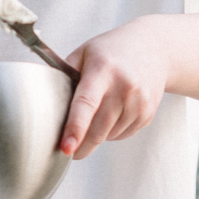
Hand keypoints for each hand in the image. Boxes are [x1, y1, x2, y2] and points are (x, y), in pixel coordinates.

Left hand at [60, 18, 169, 158]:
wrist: (154, 48)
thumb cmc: (112, 51)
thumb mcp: (84, 53)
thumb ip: (64, 75)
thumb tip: (44, 102)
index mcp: (102, 70)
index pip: (86, 103)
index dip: (75, 128)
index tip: (66, 148)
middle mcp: (124, 86)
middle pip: (98, 129)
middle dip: (81, 146)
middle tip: (68, 150)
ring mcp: (139, 101)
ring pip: (109, 136)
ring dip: (97, 136)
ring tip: (96, 114)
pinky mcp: (147, 113)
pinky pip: (122, 135)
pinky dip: (112, 132)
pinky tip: (112, 114)